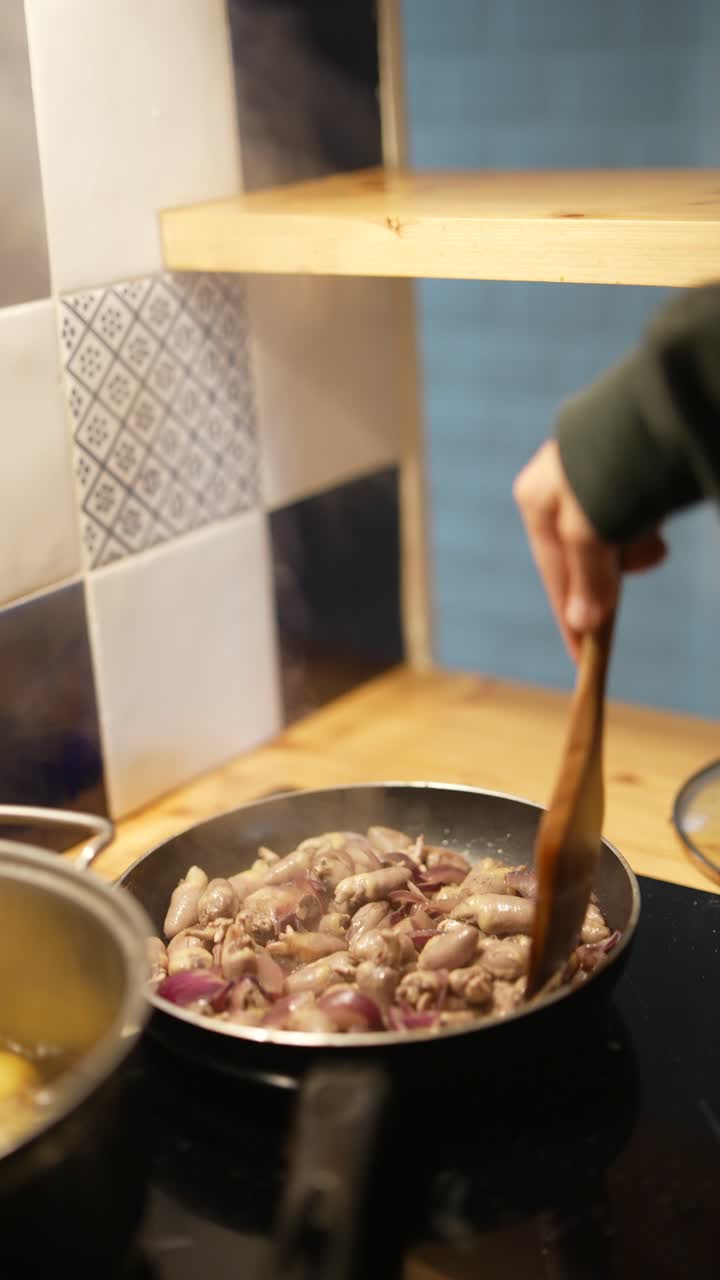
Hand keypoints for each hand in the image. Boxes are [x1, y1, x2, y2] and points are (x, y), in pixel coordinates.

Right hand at [513, 440, 666, 660]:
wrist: (655, 408)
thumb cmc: (611, 471)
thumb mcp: (591, 534)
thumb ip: (588, 581)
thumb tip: (583, 623)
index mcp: (534, 501)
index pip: (553, 577)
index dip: (570, 620)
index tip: (583, 658)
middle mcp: (556, 488)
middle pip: (584, 559)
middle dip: (610, 575)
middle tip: (633, 579)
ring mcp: (589, 477)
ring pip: (612, 537)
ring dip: (632, 546)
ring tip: (650, 531)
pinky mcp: (622, 470)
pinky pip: (631, 515)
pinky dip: (644, 524)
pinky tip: (655, 513)